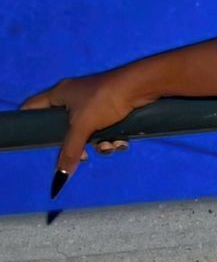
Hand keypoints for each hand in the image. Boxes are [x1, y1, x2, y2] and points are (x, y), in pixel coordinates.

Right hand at [22, 69, 147, 194]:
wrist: (141, 86)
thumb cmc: (104, 100)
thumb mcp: (83, 127)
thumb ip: (70, 150)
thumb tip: (61, 175)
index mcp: (59, 93)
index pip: (32, 107)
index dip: (29, 122)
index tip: (33, 138)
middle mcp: (75, 96)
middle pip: (64, 126)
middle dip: (76, 143)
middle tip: (82, 154)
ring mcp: (95, 101)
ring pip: (88, 130)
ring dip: (99, 143)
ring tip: (109, 146)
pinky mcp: (114, 107)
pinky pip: (106, 128)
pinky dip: (112, 138)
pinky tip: (121, 142)